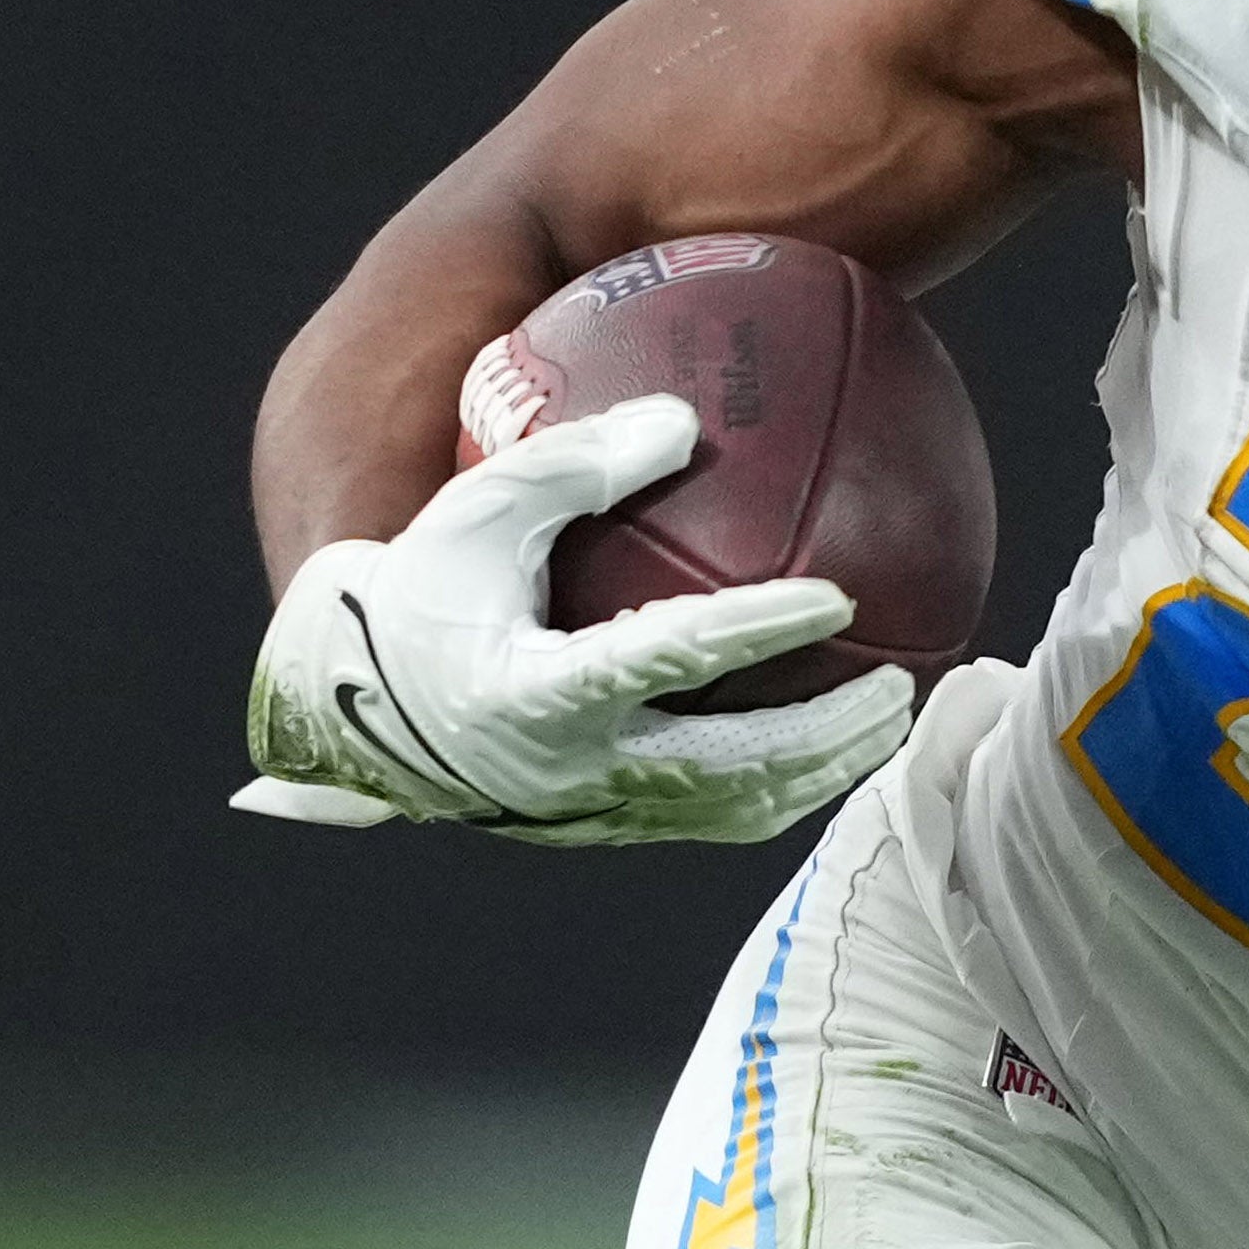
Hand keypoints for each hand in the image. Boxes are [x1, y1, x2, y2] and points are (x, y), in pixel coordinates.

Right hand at [226, 395, 912, 850]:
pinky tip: (828, 742)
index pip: (668, 659)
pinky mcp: (598, 828)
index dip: (759, 629)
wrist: (346, 702)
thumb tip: (685, 421)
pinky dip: (776, 784)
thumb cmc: (416, 585)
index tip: (837, 595)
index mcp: (533, 692)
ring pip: (730, 812)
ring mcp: (587, 814)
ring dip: (818, 774)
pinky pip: (709, 817)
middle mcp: (566, 771)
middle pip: (729, 773)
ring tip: (888, 723)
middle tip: (901, 685)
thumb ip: (574, 463)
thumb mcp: (477, 508)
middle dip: (826, 738)